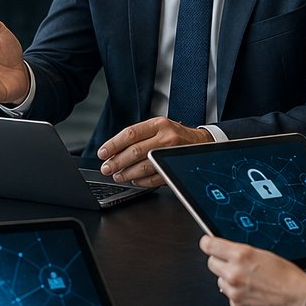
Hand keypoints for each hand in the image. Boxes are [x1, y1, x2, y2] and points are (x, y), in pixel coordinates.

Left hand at [95, 118, 212, 186]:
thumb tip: (114, 151)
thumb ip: (139, 136)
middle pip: (135, 151)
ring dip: (127, 173)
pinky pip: (156, 177)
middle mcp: (166, 137)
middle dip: (117, 161)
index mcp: (158, 124)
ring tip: (118, 176)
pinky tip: (134, 181)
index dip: (113, 144)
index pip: (130, 133)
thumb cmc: (176, 135)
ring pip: (145, 165)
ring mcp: (172, 153)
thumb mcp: (159, 128)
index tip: (102, 153)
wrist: (202, 143)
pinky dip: (142, 181)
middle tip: (106, 168)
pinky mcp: (176, 167)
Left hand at [199, 236, 305, 305]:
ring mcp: (234, 291)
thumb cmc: (287, 276)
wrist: (299, 298)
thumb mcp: (263, 253)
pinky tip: (252, 292)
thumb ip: (240, 251)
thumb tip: (223, 250)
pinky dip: (237, 294)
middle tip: (234, 264)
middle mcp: (234, 273)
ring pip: (219, 280)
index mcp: (241, 255)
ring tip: (248, 280)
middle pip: (211, 263)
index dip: (208, 243)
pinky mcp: (237, 305)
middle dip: (220, 262)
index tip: (208, 244)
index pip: (208, 245)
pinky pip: (229, 296)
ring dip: (229, 279)